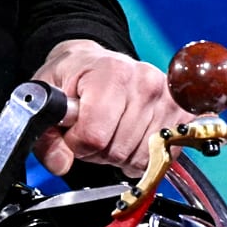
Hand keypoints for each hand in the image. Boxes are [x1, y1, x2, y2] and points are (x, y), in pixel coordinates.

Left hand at [30, 39, 188, 180]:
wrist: (97, 62)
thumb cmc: (74, 78)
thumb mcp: (47, 99)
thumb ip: (45, 136)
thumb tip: (61, 164)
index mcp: (111, 73)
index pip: (94, 136)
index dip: (76, 143)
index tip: (73, 130)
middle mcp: (145, 81)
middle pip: (117, 150)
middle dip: (98, 151)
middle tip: (92, 129)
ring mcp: (167, 98)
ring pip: (140, 157)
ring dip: (121, 155)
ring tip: (112, 131)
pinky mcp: (181, 113)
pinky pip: (161, 156)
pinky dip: (143, 156)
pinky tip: (132, 137)